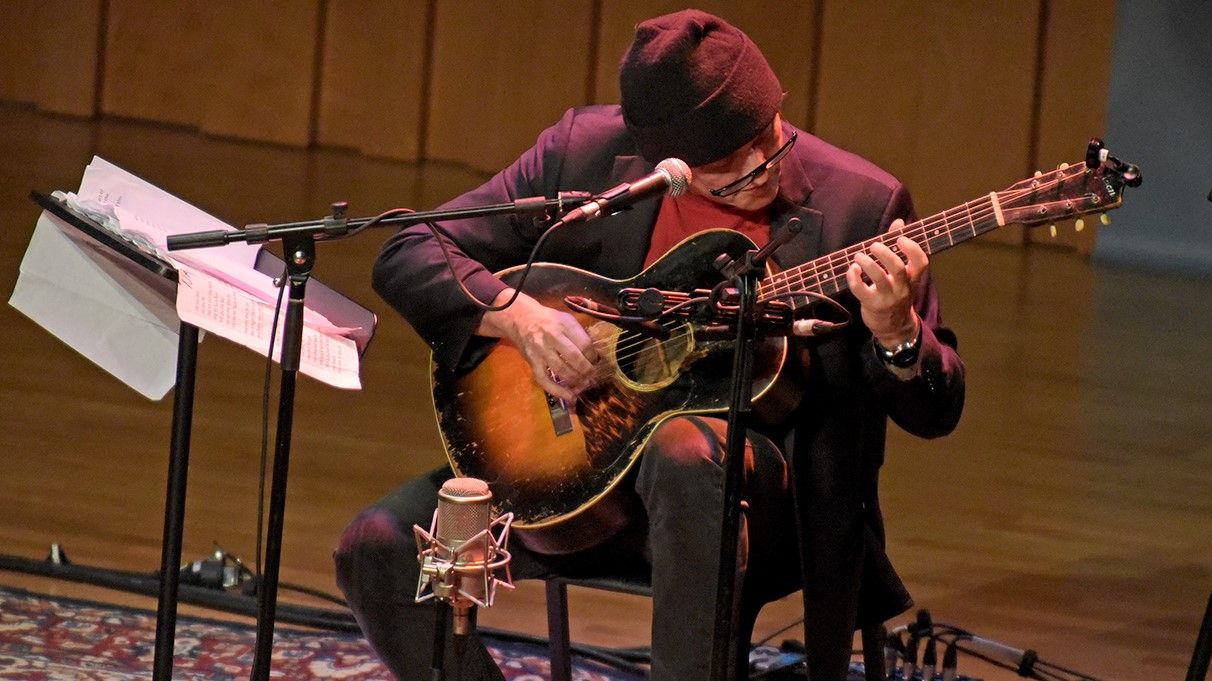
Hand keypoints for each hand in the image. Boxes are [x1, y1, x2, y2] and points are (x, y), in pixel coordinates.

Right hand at [478, 289, 599, 401]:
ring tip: (584, 385)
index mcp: (564, 324)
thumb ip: (579, 334)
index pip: (584, 344)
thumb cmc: (548, 320)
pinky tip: (570, 397)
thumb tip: (594, 356)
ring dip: (576, 381)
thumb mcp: (566, 319)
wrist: (520, 319)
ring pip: (561, 370)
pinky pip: (545, 380)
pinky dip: (558, 391)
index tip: (596, 362)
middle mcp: (552, 337)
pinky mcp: (532, 362)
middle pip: (574, 358)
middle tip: (593, 376)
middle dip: (587, 370)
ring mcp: (540, 351)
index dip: (593, 356)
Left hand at [845, 219, 925, 347]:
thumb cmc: (895, 292)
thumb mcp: (902, 274)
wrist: (893, 326)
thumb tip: (899, 222)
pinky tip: (852, 270)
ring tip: (858, 256)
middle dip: (885, 254)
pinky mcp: (872, 305)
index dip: (912, 249)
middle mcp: (902, 288)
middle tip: (873, 245)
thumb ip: (899, 247)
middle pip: (897, 268)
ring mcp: (887, 298)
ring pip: (879, 278)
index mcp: (912, 278)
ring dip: (867, 264)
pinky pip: (861, 290)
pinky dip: (853, 277)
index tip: (900, 238)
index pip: (921, 262)